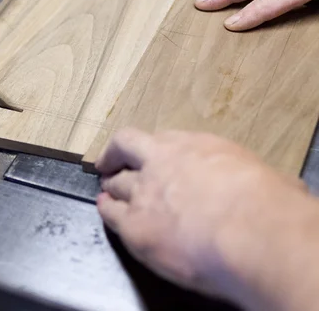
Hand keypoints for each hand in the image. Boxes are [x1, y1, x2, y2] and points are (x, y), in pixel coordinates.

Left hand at [96, 129, 309, 303]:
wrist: (251, 233)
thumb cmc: (267, 205)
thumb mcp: (263, 176)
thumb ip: (246, 179)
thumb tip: (269, 189)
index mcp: (195, 147)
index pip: (163, 140)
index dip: (153, 149)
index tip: (150, 153)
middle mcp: (162, 163)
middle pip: (126, 149)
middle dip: (116, 155)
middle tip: (110, 162)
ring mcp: (144, 193)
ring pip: (116, 184)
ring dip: (113, 187)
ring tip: (109, 190)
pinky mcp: (134, 226)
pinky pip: (111, 214)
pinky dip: (107, 210)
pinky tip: (105, 209)